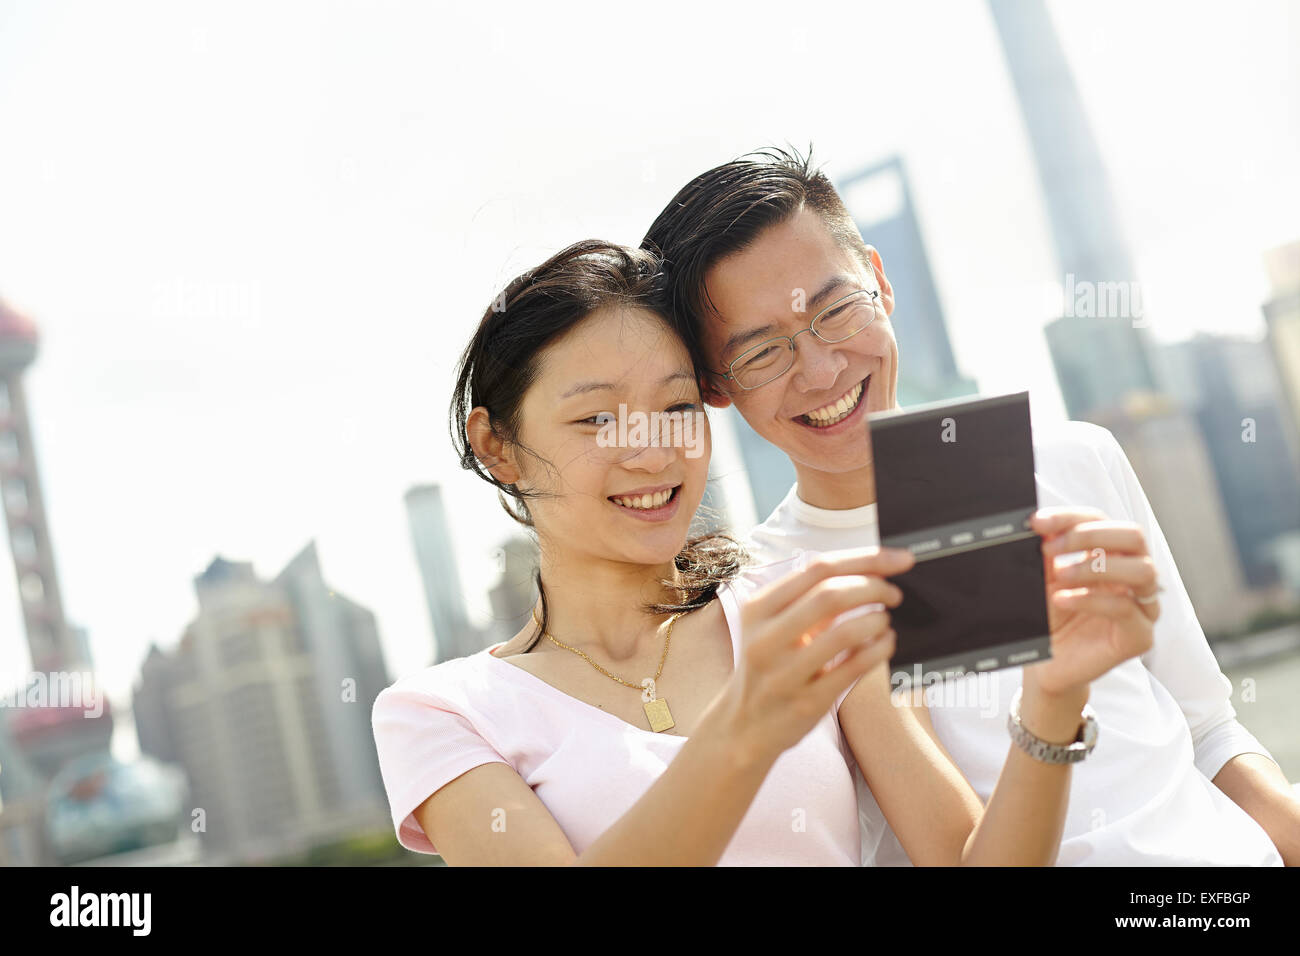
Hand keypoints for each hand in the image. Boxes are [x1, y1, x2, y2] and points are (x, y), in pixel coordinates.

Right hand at [704, 547, 915, 766]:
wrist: (743, 726)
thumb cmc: (769, 667)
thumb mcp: (772, 626)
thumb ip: (808, 599)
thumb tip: (868, 568)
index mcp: (757, 608)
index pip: (817, 568)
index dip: (865, 558)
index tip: (899, 558)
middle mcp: (765, 638)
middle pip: (830, 595)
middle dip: (874, 587)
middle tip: (894, 593)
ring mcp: (784, 673)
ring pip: (844, 632)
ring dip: (876, 620)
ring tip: (885, 619)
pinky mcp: (806, 702)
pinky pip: (853, 668)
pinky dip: (878, 649)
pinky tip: (886, 642)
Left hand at [1023, 507, 1158, 698]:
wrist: (1046, 665)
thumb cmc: (1050, 618)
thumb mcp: (1044, 579)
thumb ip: (1048, 553)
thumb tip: (1040, 526)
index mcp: (1112, 555)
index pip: (1101, 521)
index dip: (1070, 517)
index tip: (1037, 523)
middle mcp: (1133, 576)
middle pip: (1134, 536)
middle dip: (1090, 535)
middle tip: (1051, 547)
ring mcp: (1142, 606)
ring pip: (1142, 570)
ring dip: (1095, 567)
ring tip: (1060, 574)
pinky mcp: (1139, 636)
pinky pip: (1125, 608)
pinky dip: (1090, 599)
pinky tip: (1062, 600)